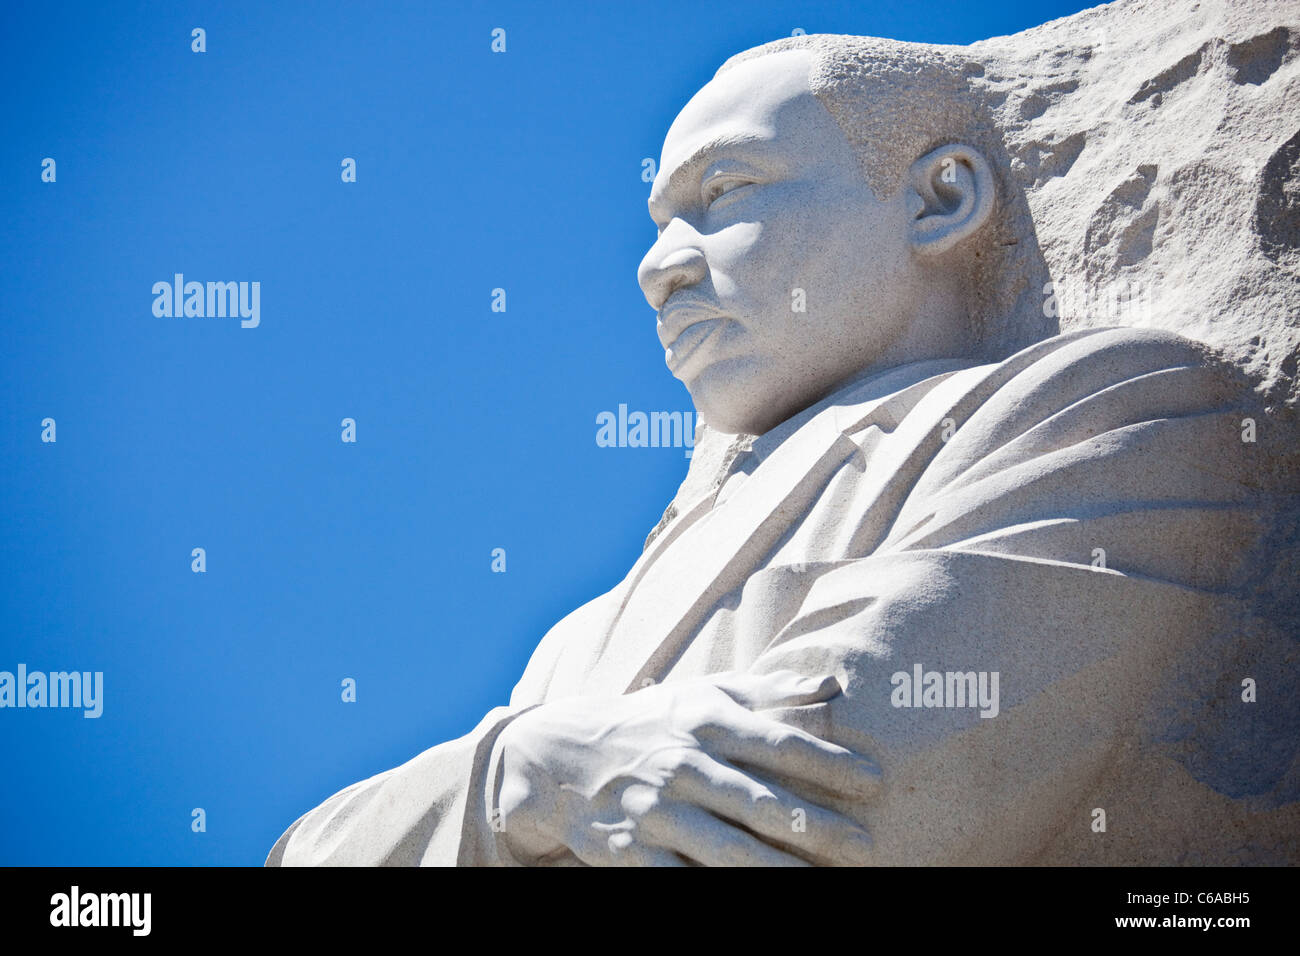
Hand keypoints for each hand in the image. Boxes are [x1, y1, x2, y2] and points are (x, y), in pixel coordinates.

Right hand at [493, 670, 879, 865]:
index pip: (778, 743)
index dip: (829, 761)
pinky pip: (683, 879)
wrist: (561, 756)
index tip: (875, 780)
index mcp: (705, 722)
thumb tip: (832, 685)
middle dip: (816, 826)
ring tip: (823, 885)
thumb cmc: (651, 722)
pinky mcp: (633, 853)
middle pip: (760, 801)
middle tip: (865, 846)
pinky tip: (758, 901)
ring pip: (726, 848)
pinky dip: (716, 890)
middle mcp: (683, 765)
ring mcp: (657, 812)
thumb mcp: (703, 694)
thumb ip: (768, 691)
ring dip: (777, 869)